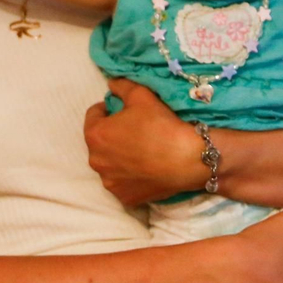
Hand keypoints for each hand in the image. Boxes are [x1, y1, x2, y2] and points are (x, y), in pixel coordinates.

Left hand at [83, 77, 204, 205]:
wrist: (188, 159)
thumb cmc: (161, 125)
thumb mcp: (140, 95)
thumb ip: (121, 86)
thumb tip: (111, 84)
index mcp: (95, 135)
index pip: (93, 115)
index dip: (107, 109)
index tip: (120, 108)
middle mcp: (96, 161)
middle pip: (100, 142)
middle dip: (112, 134)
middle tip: (133, 129)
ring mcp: (110, 182)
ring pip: (110, 164)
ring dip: (119, 156)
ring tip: (139, 150)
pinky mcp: (125, 198)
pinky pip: (122, 183)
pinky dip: (129, 176)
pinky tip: (144, 168)